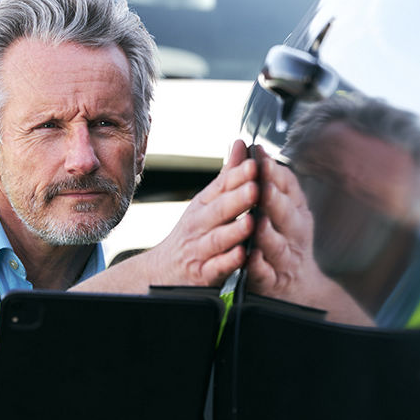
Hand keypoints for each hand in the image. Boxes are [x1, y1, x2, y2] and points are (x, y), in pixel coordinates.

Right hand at [145, 139, 258, 286]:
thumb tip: (242, 144)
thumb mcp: (206, 201)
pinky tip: (241, 256)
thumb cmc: (192, 233)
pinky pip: (216, 267)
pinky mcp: (203, 274)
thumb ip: (228, 176)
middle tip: (255, 187)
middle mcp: (200, 224)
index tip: (254, 163)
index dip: (238, 176)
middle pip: (219, 210)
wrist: (163, 271)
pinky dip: (228, 262)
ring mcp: (200, 250)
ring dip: (235, 230)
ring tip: (251, 222)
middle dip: (237, 199)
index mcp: (203, 204)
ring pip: (218, 238)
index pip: (221, 187)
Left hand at [247, 146, 373, 325]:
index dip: (274, 174)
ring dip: (268, 232)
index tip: (261, 158)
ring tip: (257, 221)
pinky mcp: (272, 282)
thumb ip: (265, 179)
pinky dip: (259, 266)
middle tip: (261, 185)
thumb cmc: (285, 241)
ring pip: (278, 245)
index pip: (288, 189)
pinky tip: (250, 257)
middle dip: (274, 199)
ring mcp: (285, 259)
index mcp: (296, 212)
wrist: (297, 290)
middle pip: (286, 215)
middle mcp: (295, 234)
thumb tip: (249, 146)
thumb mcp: (280, 208)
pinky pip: (266, 273)